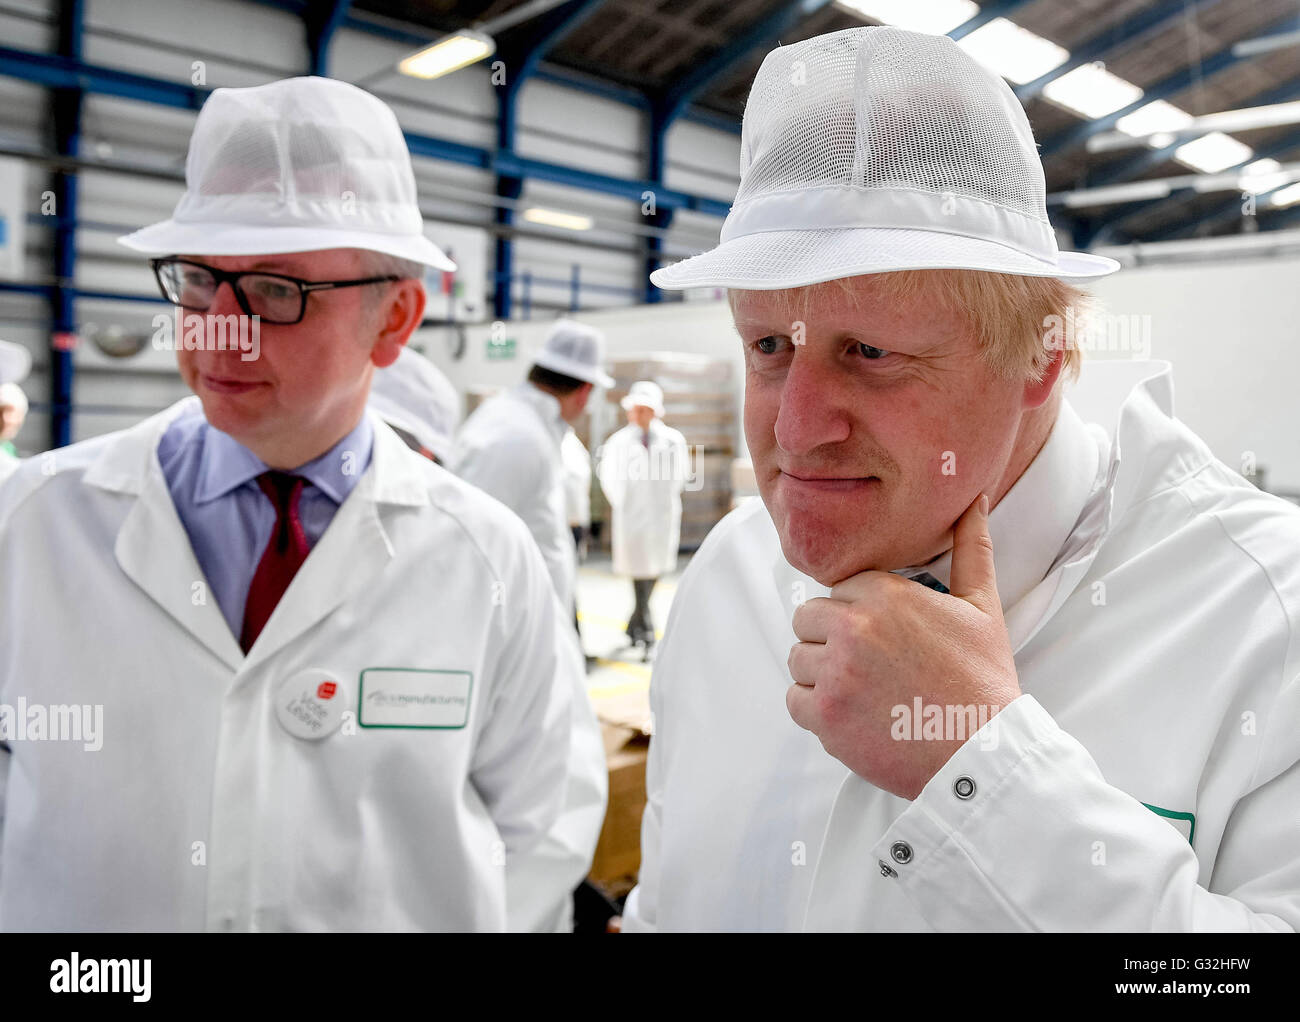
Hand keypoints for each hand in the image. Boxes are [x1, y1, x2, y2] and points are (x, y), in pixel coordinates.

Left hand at [786, 493, 1019, 799]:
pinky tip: (851, 715)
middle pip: (807, 619)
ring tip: (862, 692)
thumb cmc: (983, 680)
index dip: (855, 613)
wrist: (984, 752)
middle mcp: (852, 627)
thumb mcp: (983, 606)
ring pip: (796, 659)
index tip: (880, 638)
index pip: (837, 588)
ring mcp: (834, 672)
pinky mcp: (824, 715)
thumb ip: (971, 547)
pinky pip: (793, 700)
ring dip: (820, 675)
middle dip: (829, 639)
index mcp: (884, 594)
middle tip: (866, 666)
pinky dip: (814, 710)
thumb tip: (973, 500)